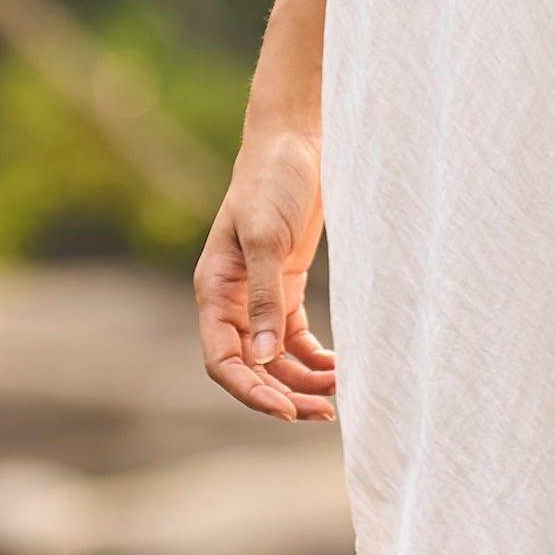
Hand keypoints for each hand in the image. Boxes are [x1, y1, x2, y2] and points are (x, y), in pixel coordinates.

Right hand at [195, 131, 338, 422]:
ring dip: (304, 382)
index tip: (287, 411)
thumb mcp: (266, 237)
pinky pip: (295, 340)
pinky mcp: (286, 288)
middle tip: (327, 413)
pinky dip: (315, 359)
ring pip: (276, 359)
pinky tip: (340, 370)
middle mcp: (232, 301)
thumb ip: (264, 297)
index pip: (222, 360)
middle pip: (252, 368)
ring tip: (340, 397)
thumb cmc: (273, 182)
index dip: (251, 391)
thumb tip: (262, 358)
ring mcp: (259, 296)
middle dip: (285, 394)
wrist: (296, 142)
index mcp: (214, 291)